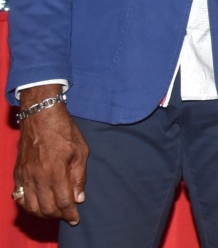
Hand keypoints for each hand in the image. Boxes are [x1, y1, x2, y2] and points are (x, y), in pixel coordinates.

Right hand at [13, 86, 87, 224]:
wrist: (40, 116)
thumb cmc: (64, 131)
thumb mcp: (80, 151)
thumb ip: (79, 176)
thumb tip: (78, 198)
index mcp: (56, 171)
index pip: (63, 202)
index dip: (70, 214)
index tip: (75, 220)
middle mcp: (38, 177)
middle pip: (46, 208)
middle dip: (57, 216)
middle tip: (67, 215)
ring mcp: (25, 176)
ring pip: (30, 206)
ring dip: (42, 213)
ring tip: (54, 212)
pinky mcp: (17, 173)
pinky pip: (20, 196)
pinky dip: (28, 205)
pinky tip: (37, 205)